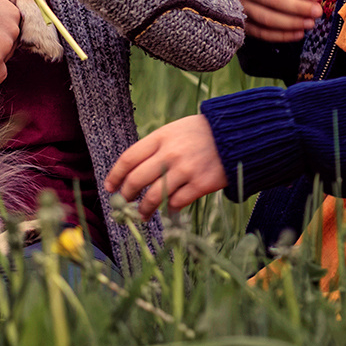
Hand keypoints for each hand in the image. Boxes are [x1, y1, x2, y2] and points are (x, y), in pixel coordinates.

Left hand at [105, 114, 226, 217]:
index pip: (128, 159)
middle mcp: (169, 154)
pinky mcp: (201, 184)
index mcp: (160, 137)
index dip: (115, 176)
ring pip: (155, 197)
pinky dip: (169, 209)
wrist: (236, 134)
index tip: (110, 187)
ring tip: (142, 214)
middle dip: (126, 195)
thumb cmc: (200, 133)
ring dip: (144, 209)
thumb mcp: (174, 130)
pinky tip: (167, 210)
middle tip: (124, 202)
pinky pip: (177, 203)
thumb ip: (154, 148)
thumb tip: (133, 171)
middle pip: (137, 180)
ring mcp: (185, 170)